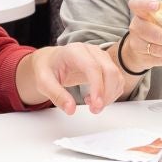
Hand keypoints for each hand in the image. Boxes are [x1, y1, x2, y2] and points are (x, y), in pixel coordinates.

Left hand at [15, 43, 130, 114]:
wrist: (50, 62)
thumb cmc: (47, 69)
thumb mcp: (44, 82)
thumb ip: (57, 95)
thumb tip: (70, 109)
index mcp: (74, 51)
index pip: (93, 67)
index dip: (98, 87)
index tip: (96, 104)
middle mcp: (91, 51)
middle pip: (110, 71)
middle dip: (106, 94)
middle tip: (95, 110)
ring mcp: (101, 57)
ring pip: (116, 77)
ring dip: (109, 96)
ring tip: (92, 105)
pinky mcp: (106, 65)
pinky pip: (117, 81)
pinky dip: (111, 94)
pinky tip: (95, 98)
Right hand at [121, 0, 161, 72]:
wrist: (139, 49)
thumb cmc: (157, 25)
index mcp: (142, 11)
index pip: (137, 4)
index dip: (145, 4)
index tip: (156, 5)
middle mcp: (138, 27)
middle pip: (155, 34)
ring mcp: (139, 44)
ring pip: (161, 50)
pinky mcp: (145, 58)